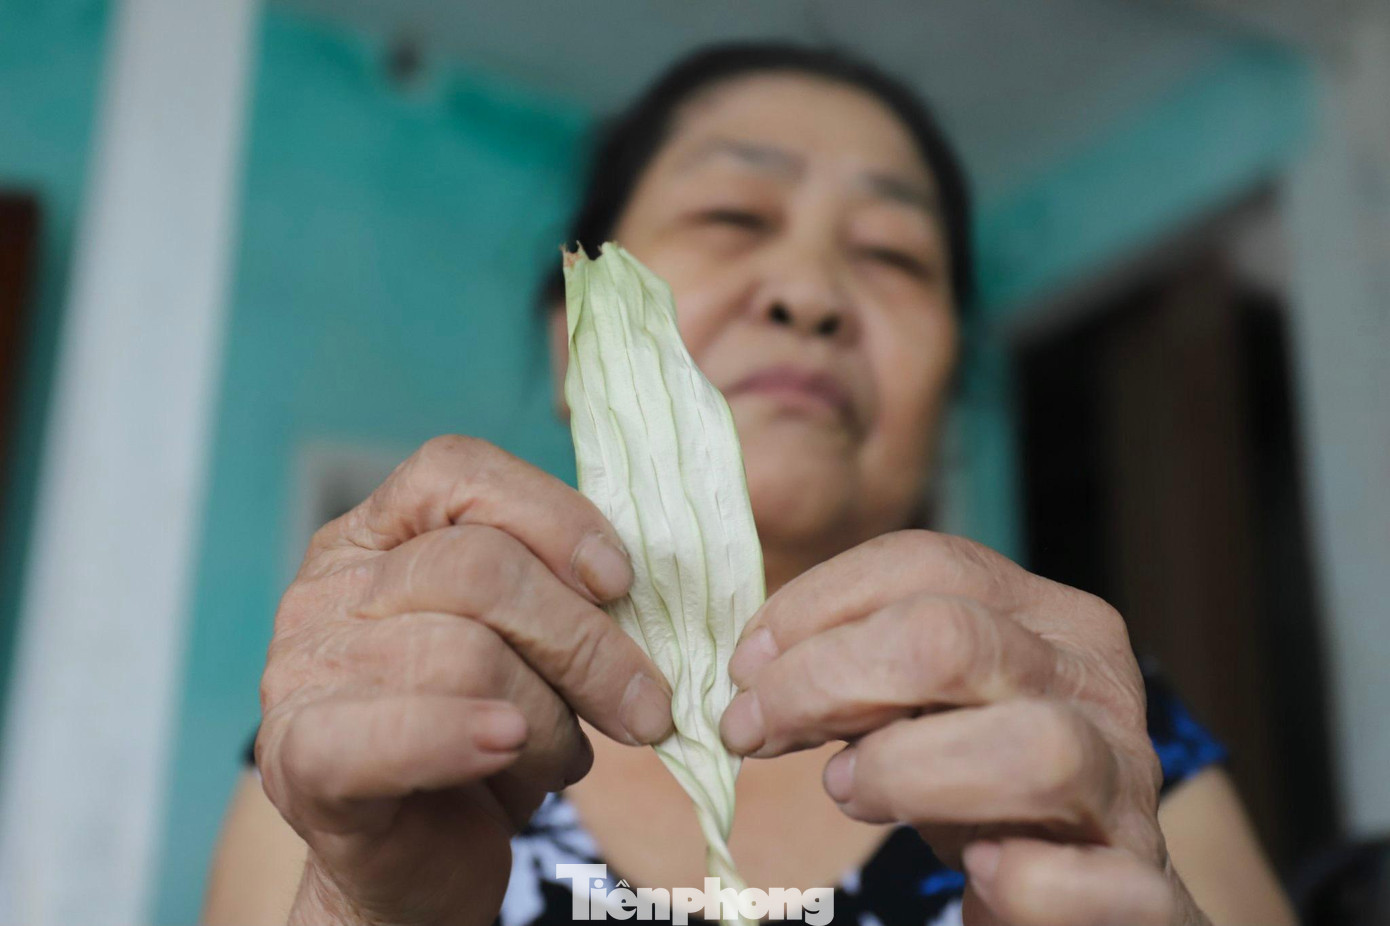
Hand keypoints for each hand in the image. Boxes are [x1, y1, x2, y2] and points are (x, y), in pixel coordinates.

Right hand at [255, 436, 674, 925]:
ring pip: (465, 652)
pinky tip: (503, 747)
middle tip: (646, 709)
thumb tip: (632, 585)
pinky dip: (461, 737)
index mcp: (376, 538)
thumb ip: (554, 593)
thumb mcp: (525, 647)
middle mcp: (328, 590)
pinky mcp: (302, 759)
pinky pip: (393, 731)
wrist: (418, 868)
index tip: (620, 582)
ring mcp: (303, 671)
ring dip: (547, 721)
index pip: (455, 472)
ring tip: (557, 759)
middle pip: (478, 567)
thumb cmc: (485, 741)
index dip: (551, 514)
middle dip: (585, 642)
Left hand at [719, 530, 1210, 925]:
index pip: (926, 562)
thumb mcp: (920, 703)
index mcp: (1045, 618)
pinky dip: (1030, 883)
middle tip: (751, 729)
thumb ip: (857, 672)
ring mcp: (1128, 784)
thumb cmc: (981, 786)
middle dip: (824, 680)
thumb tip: (756, 667)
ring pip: (1033, 746)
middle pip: (953, 639)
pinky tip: (982, 875)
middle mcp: (1096, 682)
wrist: (1089, 893)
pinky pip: (1102, 882)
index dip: (814, 606)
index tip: (743, 666)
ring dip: (908, 771)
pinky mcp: (1145, 887)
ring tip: (846, 790)